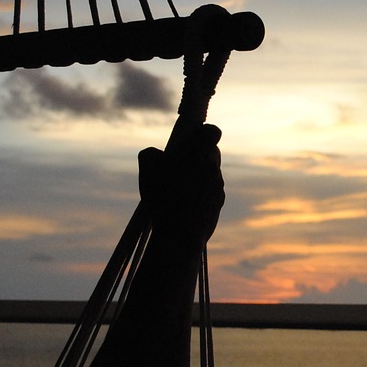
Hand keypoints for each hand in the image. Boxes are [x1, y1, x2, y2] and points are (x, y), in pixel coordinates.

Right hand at [138, 125, 224, 246]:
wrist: (180, 234)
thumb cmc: (163, 198)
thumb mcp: (147, 168)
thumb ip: (151, 152)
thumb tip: (158, 154)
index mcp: (200, 154)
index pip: (212, 131)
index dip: (202, 132)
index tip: (190, 139)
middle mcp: (214, 168)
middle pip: (211, 153)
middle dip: (197, 155)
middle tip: (177, 165)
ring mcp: (219, 187)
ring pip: (209, 173)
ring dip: (197, 176)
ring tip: (176, 189)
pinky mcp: (219, 204)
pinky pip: (209, 192)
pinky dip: (199, 194)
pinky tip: (183, 204)